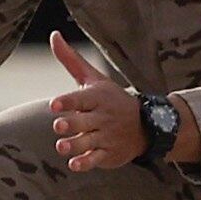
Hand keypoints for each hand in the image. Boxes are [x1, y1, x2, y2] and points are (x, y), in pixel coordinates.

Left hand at [48, 31, 144, 170]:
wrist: (146, 125)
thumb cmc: (110, 99)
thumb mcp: (94, 78)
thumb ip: (71, 60)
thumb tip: (54, 35)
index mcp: (97, 98)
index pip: (81, 99)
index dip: (68, 102)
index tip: (54, 104)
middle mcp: (102, 117)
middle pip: (84, 122)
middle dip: (72, 124)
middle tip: (58, 126)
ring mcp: (107, 136)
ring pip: (89, 142)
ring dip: (75, 145)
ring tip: (61, 146)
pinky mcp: (109, 154)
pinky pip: (97, 159)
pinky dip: (86, 163)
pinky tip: (74, 164)